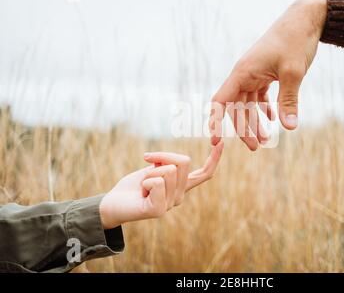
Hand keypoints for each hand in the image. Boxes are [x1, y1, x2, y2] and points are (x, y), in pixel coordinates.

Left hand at [99, 142, 223, 228]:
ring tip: (142, 185)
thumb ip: (167, 164)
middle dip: (162, 156)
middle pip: (183, 162)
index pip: (204, 173)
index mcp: (181, 186)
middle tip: (146, 167)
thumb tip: (171, 165)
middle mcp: (179, 196)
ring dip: (149, 171)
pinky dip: (144, 181)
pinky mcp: (158, 210)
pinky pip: (156, 182)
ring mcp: (170, 205)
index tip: (221, 142)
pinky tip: (141, 193)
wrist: (112, 204)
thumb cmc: (133, 186)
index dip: (214, 158)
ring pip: (168, 170)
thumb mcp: (153, 167)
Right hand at [210, 0, 326, 150]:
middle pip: (235, 107)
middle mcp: (244, 74)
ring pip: (248, 104)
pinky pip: (259, 96)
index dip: (215, 122)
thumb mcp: (293, 72)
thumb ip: (288, 101)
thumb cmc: (296, 40)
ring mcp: (254, 74)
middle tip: (256, 147)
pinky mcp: (265, 73)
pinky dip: (264, 109)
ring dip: (255, 122)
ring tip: (265, 140)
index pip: (220, 101)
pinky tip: (273, 119)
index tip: (216, 141)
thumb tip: (289, 128)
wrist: (305, 19)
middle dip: (243, 129)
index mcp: (243, 73)